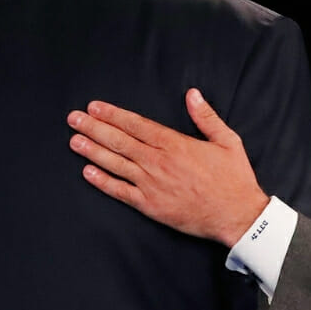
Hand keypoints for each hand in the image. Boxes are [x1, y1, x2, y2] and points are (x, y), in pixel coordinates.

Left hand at [67, 88, 270, 247]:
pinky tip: (87, 173)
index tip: (95, 107)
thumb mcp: (227, 140)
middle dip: (94, 128)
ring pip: (115, 164)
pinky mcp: (150, 205)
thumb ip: (206, 117)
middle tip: (74, 119)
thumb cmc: (233, 178)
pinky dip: (102, 182)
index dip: (113, 115)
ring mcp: (152, 185)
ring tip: (74, 141)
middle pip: (119, 141)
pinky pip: (121, 192)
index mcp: (175, 144)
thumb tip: (192, 94)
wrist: (236, 215)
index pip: (136, 124)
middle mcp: (158, 162)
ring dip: (92, 151)